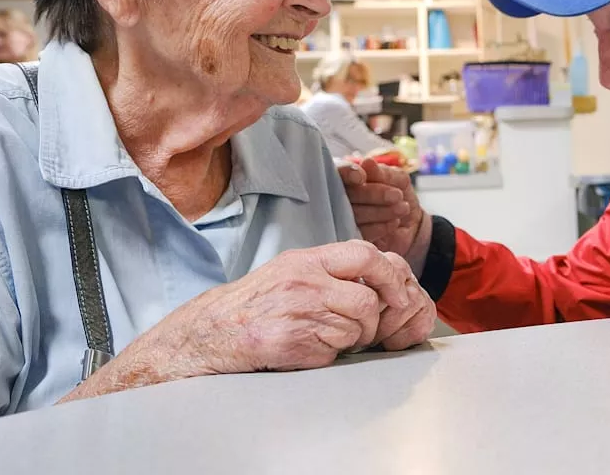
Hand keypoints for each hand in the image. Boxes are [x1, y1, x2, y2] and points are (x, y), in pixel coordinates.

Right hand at [59, 240, 433, 401]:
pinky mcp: (289, 342)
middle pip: (368, 296)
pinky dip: (329, 355)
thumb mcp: (294, 271)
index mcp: (308, 258)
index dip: (393, 275)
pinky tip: (307, 349)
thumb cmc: (257, 303)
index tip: (399, 295)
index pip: (367, 254)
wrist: (210, 332)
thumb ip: (335, 269)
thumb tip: (386, 277)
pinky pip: (333, 352)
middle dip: (377, 315)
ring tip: (327, 337)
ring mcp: (296, 311)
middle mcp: (304, 280)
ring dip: (352, 339)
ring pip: (356, 327)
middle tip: (370, 326)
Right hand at [339, 158, 431, 272]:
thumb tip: (367, 163)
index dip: (348, 173)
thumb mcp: (397, 179)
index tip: (361, 176)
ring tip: (402, 208)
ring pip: (354, 214)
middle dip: (373, 194)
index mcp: (349, 177)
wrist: (411, 224)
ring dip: (381, 211)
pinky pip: (361, 233)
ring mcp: (344, 219)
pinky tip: (394, 222)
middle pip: (347, 194)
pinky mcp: (352, 237)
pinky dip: (380, 227)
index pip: (338, 172)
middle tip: (396, 195)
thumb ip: (382, 172)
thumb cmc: (399, 195)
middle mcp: (340, 197)